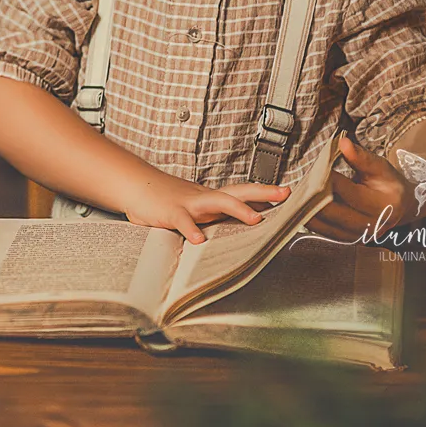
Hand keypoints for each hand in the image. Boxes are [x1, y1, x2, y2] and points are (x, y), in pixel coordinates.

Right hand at [117, 174, 289, 244]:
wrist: (136, 185)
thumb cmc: (167, 199)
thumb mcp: (194, 206)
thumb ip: (214, 215)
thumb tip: (236, 225)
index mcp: (211, 198)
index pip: (243, 192)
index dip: (265, 194)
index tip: (288, 193)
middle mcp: (205, 197)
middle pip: (238, 191)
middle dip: (263, 193)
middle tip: (285, 193)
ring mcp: (189, 203)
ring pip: (217, 202)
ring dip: (238, 209)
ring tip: (255, 220)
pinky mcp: (171, 212)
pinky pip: (183, 221)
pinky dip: (191, 230)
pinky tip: (198, 241)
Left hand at [305, 133, 417, 240]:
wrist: (400, 206)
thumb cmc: (388, 183)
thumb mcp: (380, 166)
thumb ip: (360, 156)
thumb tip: (343, 143)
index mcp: (384, 205)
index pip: (352, 194)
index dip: (332, 182)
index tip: (317, 170)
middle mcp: (374, 225)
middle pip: (337, 214)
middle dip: (315, 199)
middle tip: (299, 186)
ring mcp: (361, 236)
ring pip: (328, 226)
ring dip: (309, 212)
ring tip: (295, 197)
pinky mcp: (350, 240)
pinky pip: (326, 233)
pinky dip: (312, 221)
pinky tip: (301, 209)